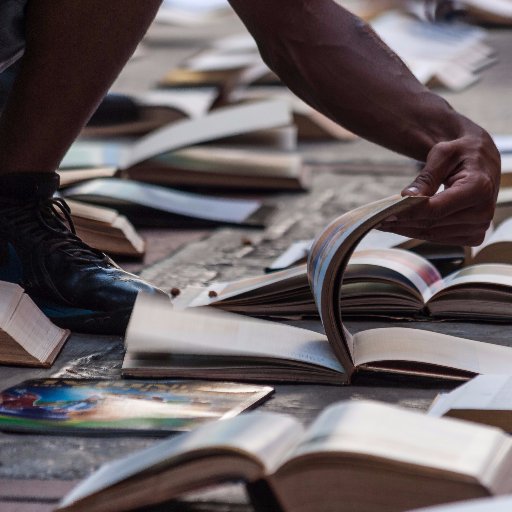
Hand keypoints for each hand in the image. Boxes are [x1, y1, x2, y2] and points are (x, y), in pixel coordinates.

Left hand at [380, 129, 500, 245]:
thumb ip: (426, 177)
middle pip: (431, 224)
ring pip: (432, 234)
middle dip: (401, 223)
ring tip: (383, 224)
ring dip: (405, 230)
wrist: (481, 162)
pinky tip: (400, 226)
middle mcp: (483, 212)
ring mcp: (479, 227)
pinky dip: (417, 231)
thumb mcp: (442, 154)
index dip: (408, 213)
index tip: (385, 213)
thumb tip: (407, 197)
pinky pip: (438, 237)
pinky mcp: (472, 236)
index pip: (435, 209)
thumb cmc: (460, 153)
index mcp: (478, 188)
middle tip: (376, 220)